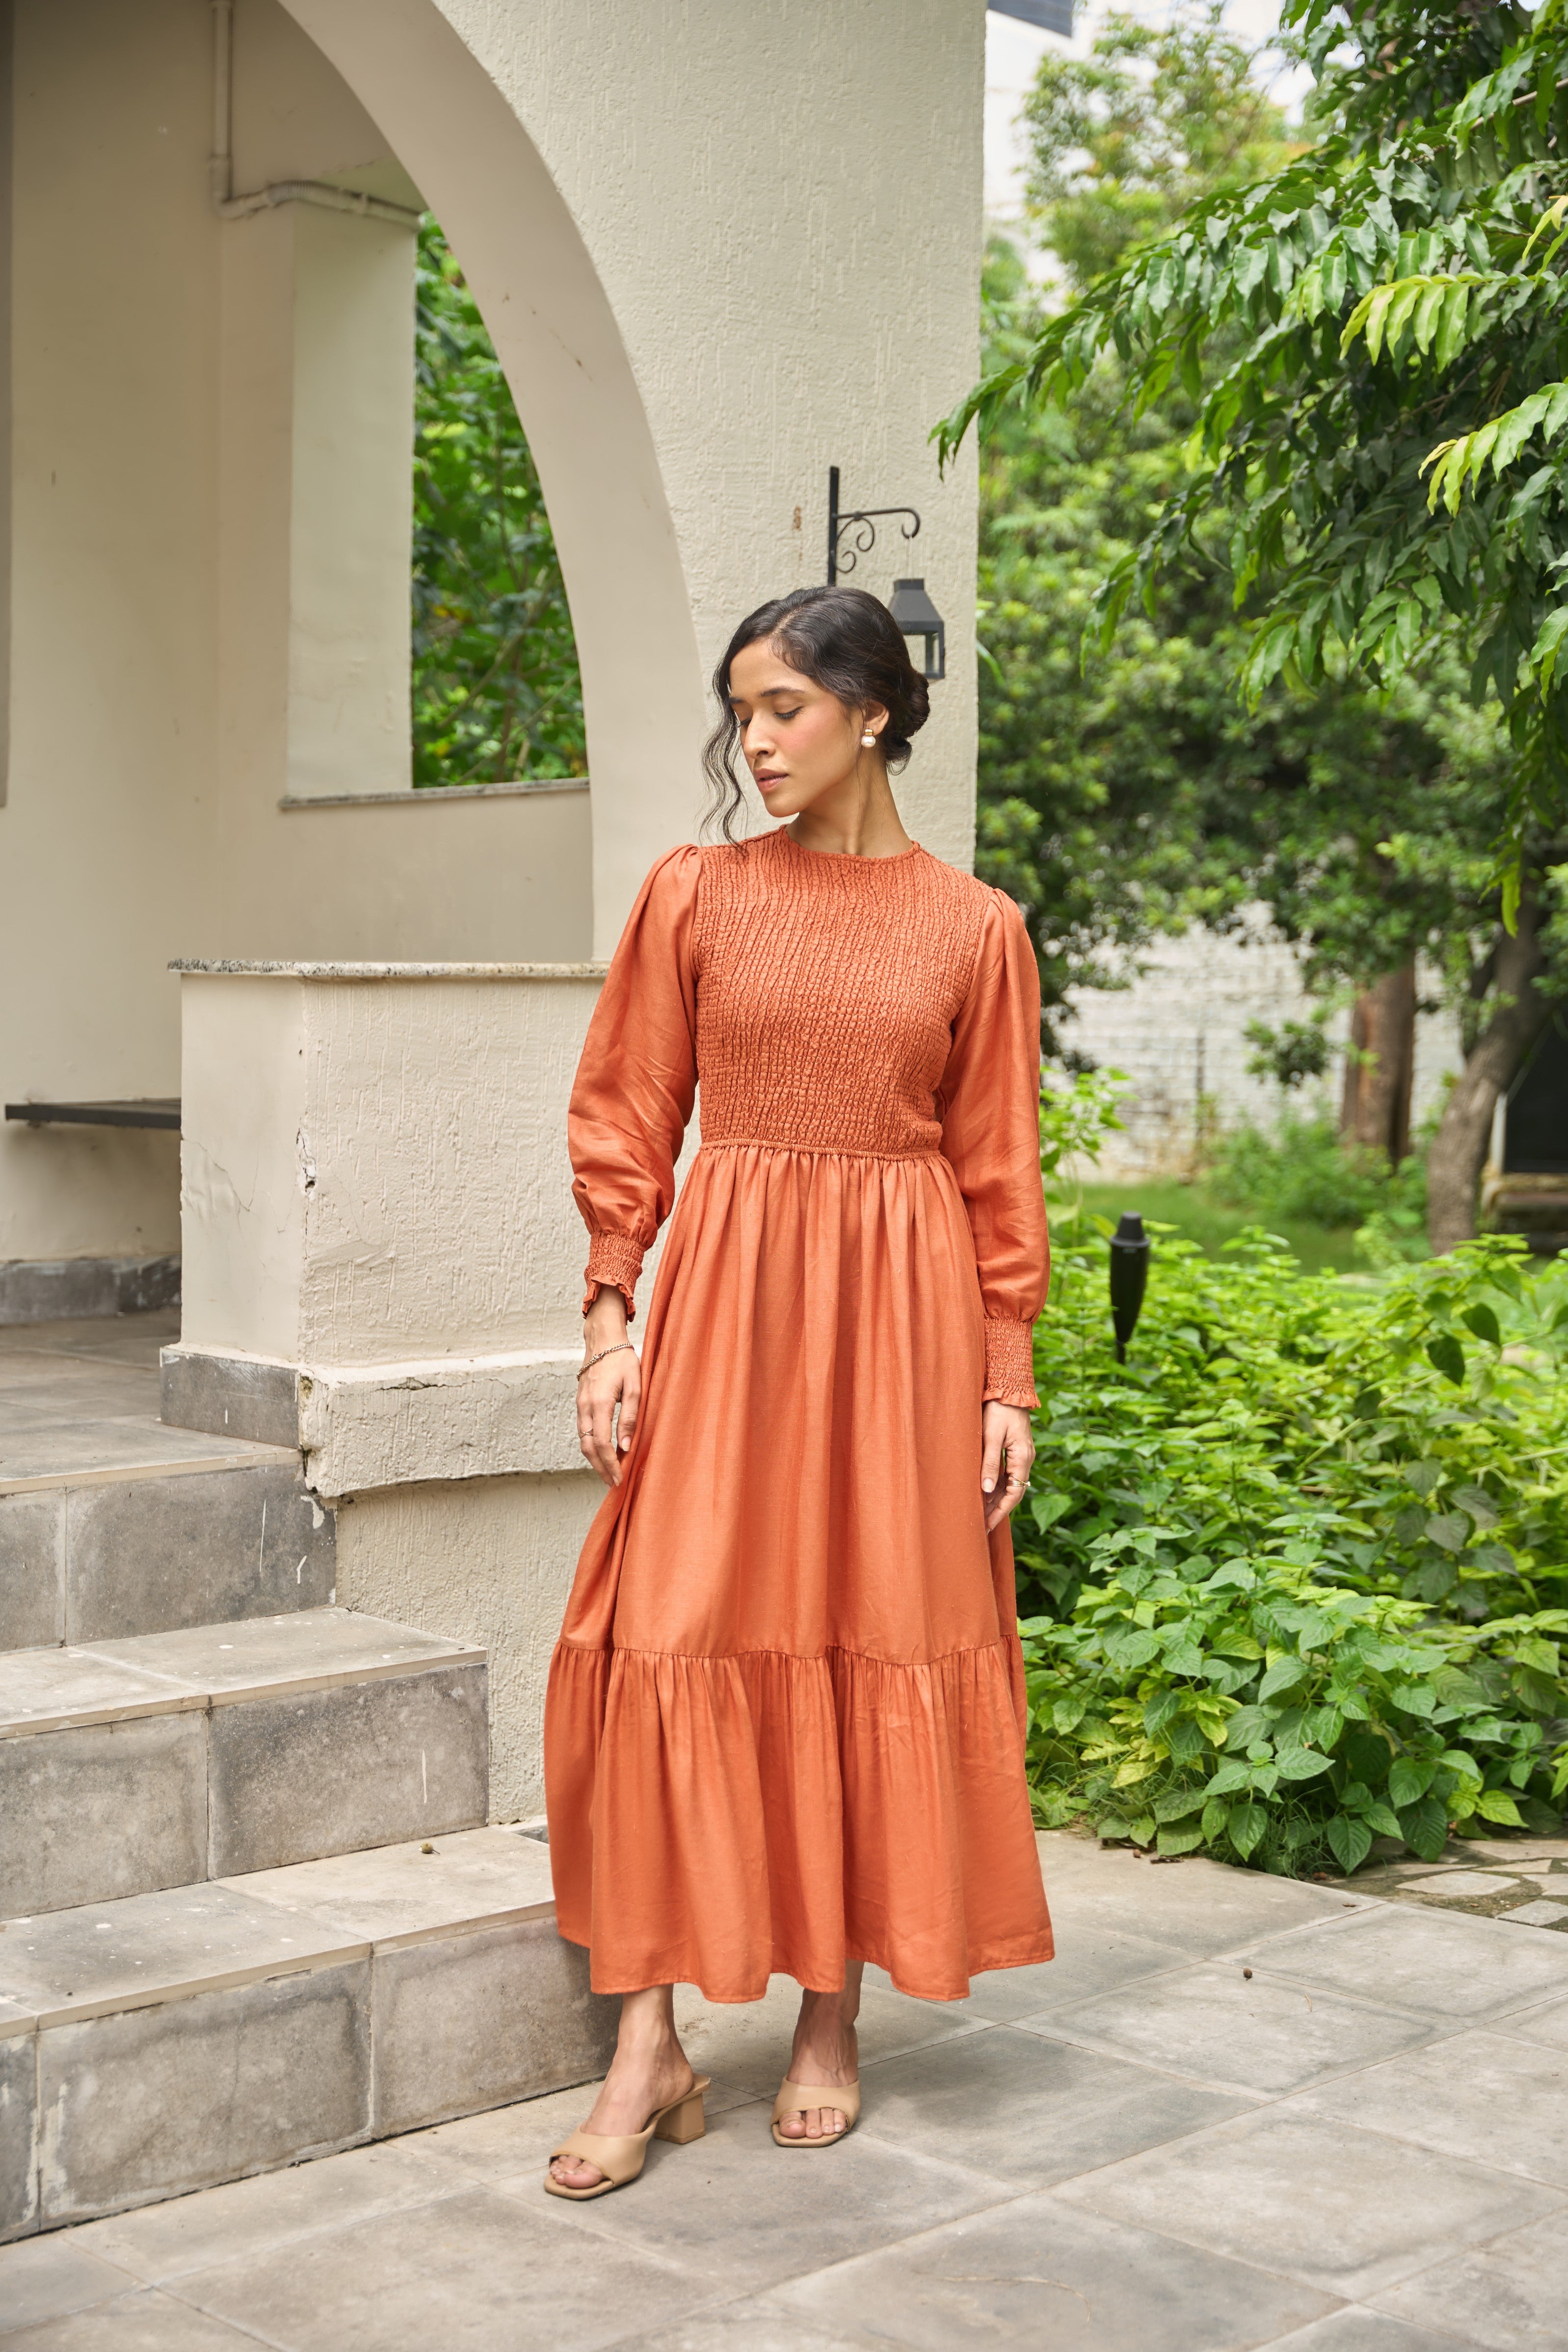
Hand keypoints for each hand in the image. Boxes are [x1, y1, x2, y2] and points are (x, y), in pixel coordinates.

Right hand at [578, 1287, 640, 1487]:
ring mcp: (580, 1405)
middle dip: (599, 1468)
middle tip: (612, 1483)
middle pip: (588, 1447)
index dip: (610, 1464)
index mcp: (599, 1403)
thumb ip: (630, 1416)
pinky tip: (602, 1452)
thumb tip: (626, 1446)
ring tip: (608, 1473)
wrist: (602, 1340)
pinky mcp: (580, 1403)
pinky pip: (582, 1431)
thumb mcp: (635, 1386)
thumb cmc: (622, 1360)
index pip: (601, 1444)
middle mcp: (585, 1407)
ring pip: (582, 1441)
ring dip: (594, 1459)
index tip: (619, 1478)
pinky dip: (591, 1446)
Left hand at [980, 1401, 1033, 1532]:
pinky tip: (984, 1493)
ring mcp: (1021, 1455)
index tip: (987, 1525)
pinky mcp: (1015, 1449)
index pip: (1014, 1493)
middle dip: (998, 1510)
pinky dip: (996, 1485)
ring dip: (996, 1499)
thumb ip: (989, 1463)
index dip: (1000, 1511)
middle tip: (981, 1526)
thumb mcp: (991, 1436)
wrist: (1009, 1388)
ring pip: (1010, 1484)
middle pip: (1013, 1492)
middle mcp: (1026, 1459)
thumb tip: (985, 1491)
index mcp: (1023, 1457)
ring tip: (980, 1513)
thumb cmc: (998, 1410)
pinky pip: (1007, 1474)